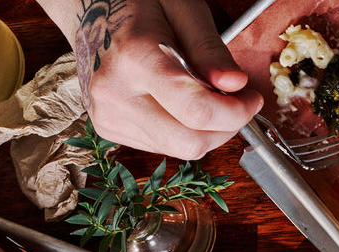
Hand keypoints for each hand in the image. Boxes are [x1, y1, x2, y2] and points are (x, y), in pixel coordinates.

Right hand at [44, 0, 262, 157]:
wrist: (87, 9)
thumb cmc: (137, 3)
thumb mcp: (181, 9)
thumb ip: (209, 50)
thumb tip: (235, 86)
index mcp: (134, 59)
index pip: (197, 111)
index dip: (235, 113)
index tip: (251, 100)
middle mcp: (116, 94)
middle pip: (191, 142)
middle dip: (225, 129)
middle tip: (235, 104)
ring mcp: (108, 116)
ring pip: (179, 150)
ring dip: (205, 132)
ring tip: (202, 97)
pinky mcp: (108, 129)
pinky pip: (162, 146)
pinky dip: (181, 130)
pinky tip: (176, 103)